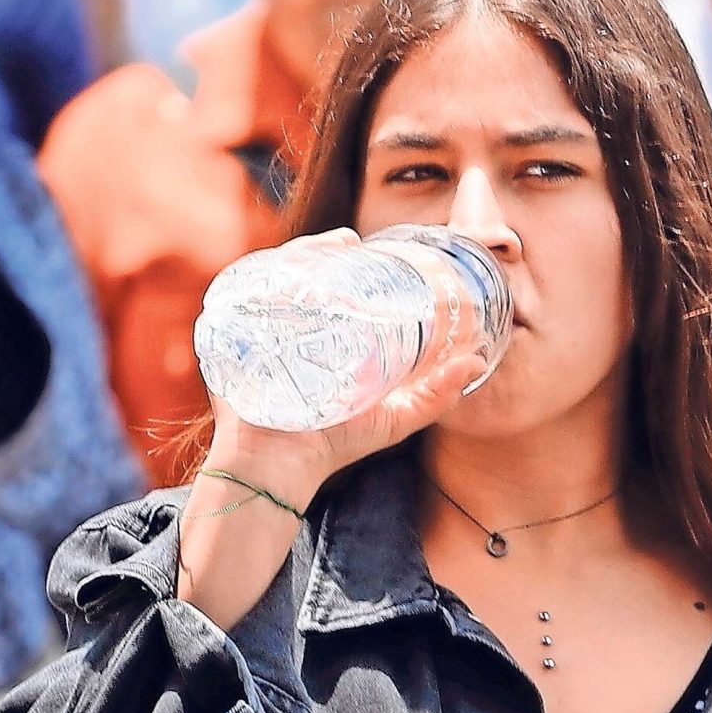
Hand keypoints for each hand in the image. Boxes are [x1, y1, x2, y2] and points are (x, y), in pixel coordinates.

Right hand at [203, 231, 505, 505]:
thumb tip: (478, 361)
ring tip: (327, 248)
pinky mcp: (233, 340)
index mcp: (321, 340)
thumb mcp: (392, 419)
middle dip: (319, 248)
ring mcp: (258, 332)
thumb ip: (434, 395)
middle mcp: (287, 330)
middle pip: (298, 274)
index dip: (345, 260)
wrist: (278, 470)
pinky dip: (261, 275)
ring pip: (273, 277)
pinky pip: (240, 296)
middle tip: (348, 242)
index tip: (365, 245)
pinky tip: (286, 266)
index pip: (329, 287)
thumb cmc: (330, 447)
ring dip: (296, 254)